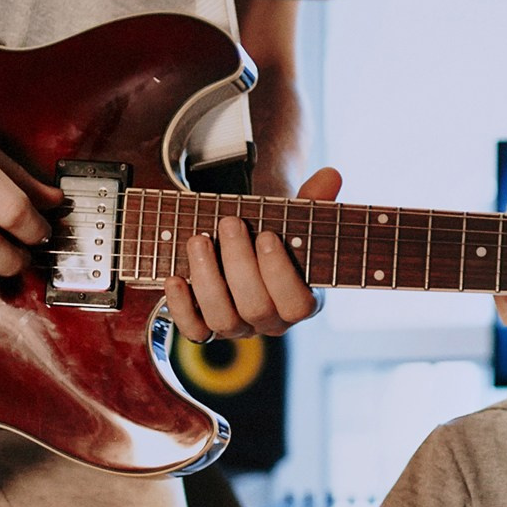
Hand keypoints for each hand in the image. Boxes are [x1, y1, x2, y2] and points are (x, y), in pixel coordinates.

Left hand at [164, 166, 340, 341]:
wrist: (240, 250)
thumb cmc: (271, 235)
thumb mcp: (293, 219)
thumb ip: (313, 200)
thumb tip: (331, 175)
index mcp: (300, 301)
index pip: (297, 305)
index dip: (280, 274)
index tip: (268, 236)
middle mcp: (269, 321)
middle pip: (256, 307)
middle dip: (239, 263)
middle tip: (229, 223)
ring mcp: (237, 328)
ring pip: (223, 319)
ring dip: (207, 278)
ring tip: (199, 239)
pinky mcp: (205, 329)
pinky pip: (193, 331)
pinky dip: (181, 306)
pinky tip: (175, 278)